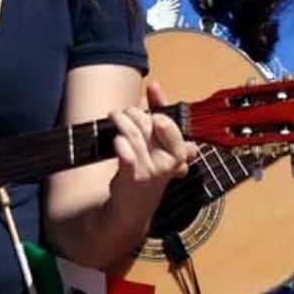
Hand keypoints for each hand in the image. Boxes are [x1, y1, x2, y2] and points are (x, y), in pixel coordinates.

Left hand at [108, 81, 198, 204]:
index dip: (160, 106)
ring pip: (135, 135)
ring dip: (121, 120)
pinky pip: (128, 154)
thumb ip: (158, 114)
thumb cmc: (146, 170)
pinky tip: (116, 139)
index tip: (152, 91)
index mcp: (179, 152)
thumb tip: (154, 86)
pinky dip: (120, 143)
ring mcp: (152, 170)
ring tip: (114, 116)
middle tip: (125, 112)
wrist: (133, 207)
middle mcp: (169, 162)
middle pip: (150, 124)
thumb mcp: (158, 144)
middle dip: (134, 112)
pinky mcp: (134, 178)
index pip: (172, 123)